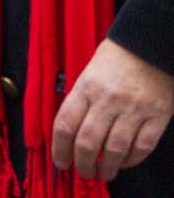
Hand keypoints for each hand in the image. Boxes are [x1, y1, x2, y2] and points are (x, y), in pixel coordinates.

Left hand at [53, 37, 173, 179]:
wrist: (150, 45)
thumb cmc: (116, 58)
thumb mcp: (89, 72)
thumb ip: (81, 99)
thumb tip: (69, 129)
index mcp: (86, 87)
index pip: (65, 124)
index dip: (59, 148)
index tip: (60, 161)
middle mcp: (108, 100)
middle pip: (88, 142)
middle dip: (82, 164)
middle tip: (83, 173)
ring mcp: (134, 109)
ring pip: (115, 149)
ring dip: (107, 167)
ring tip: (103, 173)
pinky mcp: (157, 116)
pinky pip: (142, 146)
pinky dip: (131, 160)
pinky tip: (124, 162)